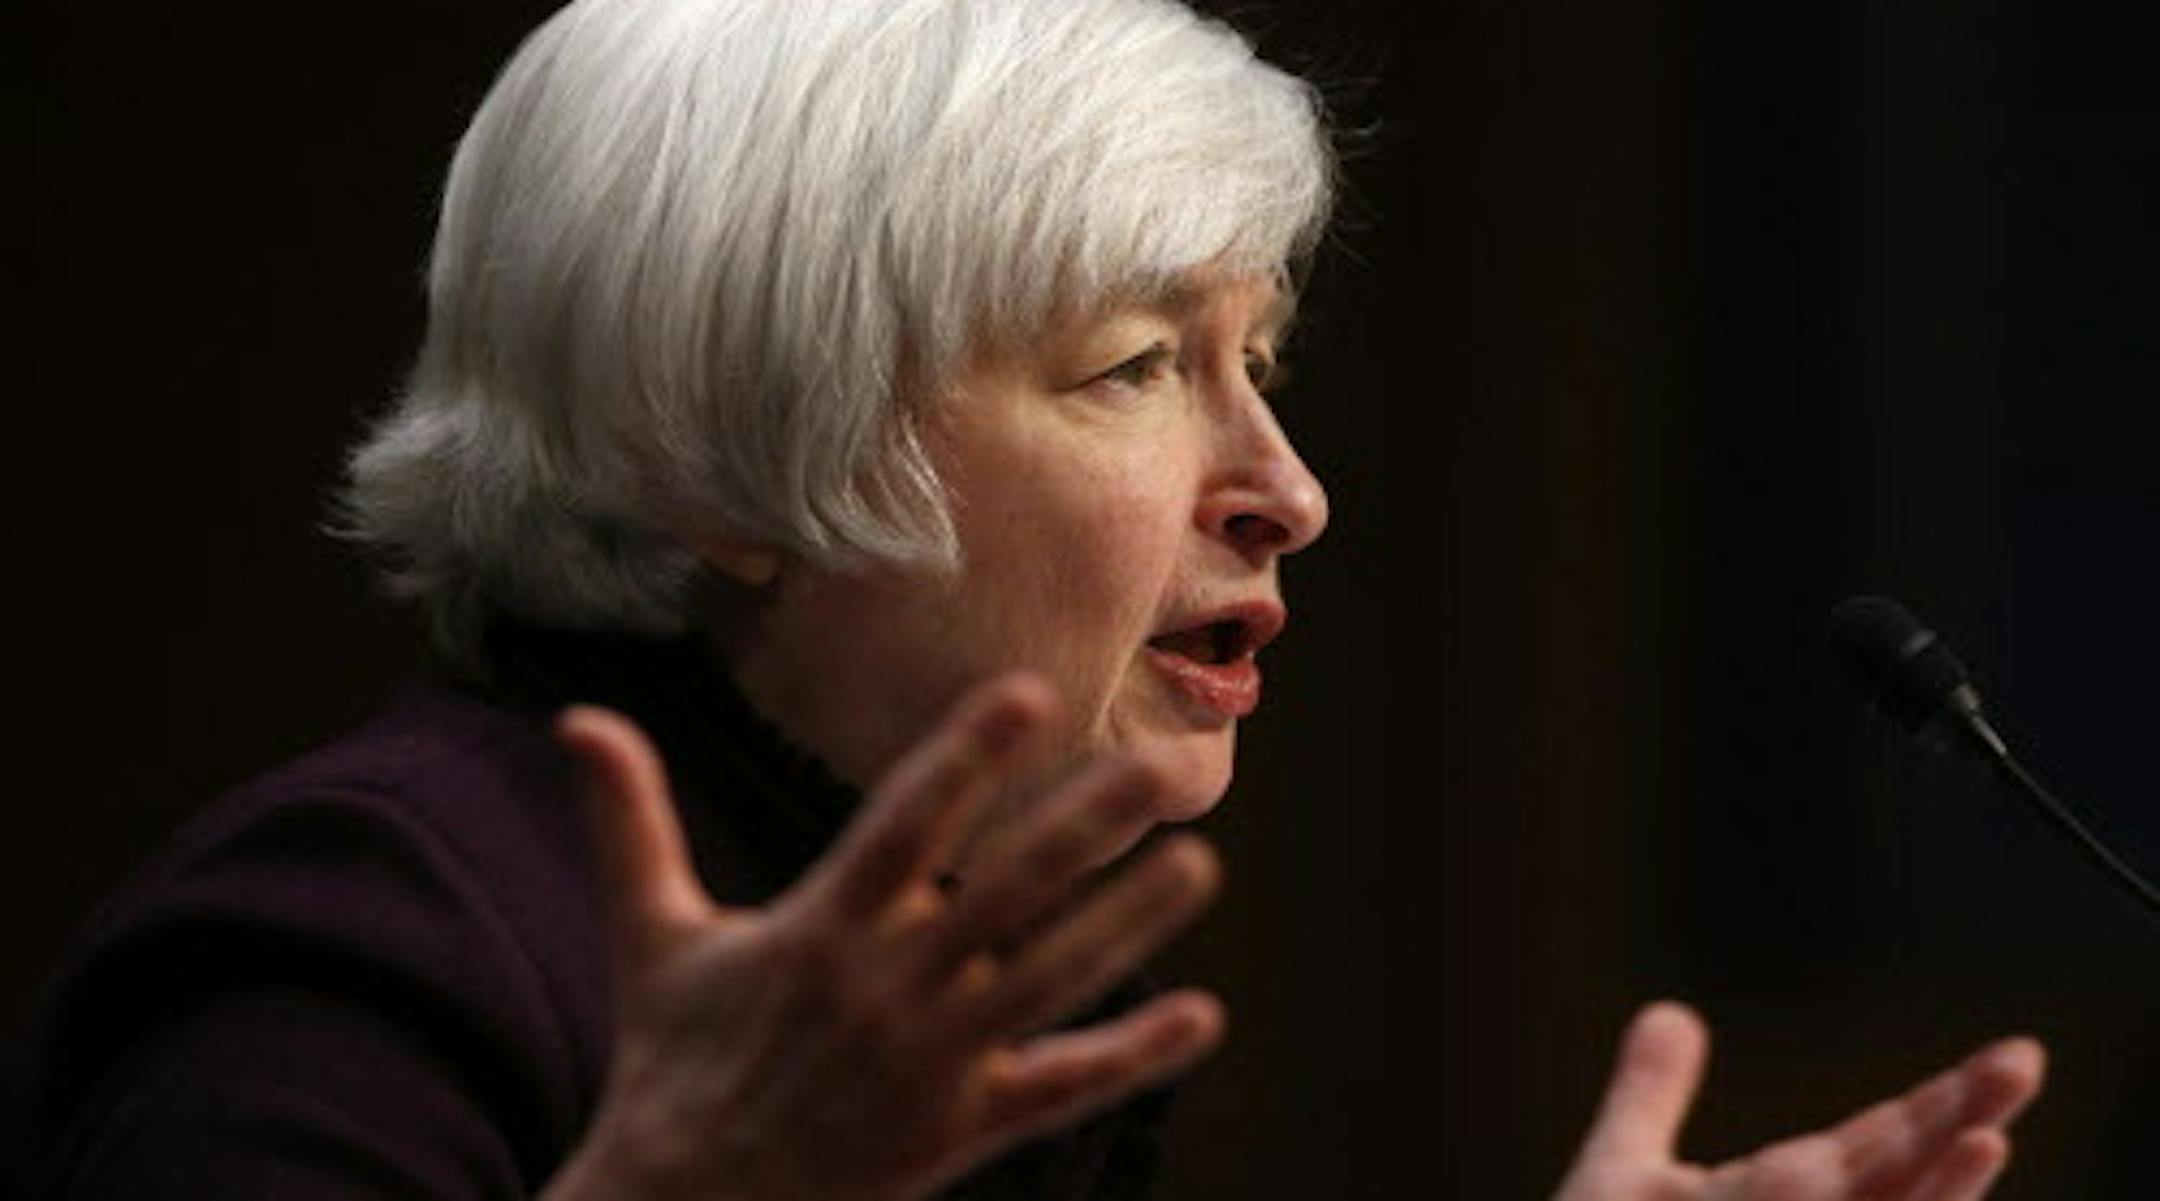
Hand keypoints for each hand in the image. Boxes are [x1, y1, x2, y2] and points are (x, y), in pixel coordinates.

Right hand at [540, 675, 1222, 1200]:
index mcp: (817, 934)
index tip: (1030, 695)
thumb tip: (576, 718)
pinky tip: (1200, 1017)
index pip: (904, 825)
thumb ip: (628, 823)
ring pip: (1049, 983)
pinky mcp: (960, 1129)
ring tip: (1200, 865)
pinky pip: (1059, 1088)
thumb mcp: (649, 937)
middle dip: (1083, 830)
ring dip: (1128, 925)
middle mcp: (884, 992)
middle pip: (1003, 897)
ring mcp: (930, 1064)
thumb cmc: (671, 1062)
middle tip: (1159, 768)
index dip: (968, 758)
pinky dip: (1130, 1055)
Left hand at [1555, 1003, 2044, 1200]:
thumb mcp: (1619, 1176)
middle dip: (1956, 1129)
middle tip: (2025, 1062)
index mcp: (1785, 1199)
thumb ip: (1650, 1097)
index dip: (1942, 1107)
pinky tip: (1839, 1190)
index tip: (2016, 1056)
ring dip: (1915, 1199)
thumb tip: (1672, 1013)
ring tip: (1985, 1139)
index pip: (1877, 1148)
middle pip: (1892, 1183)